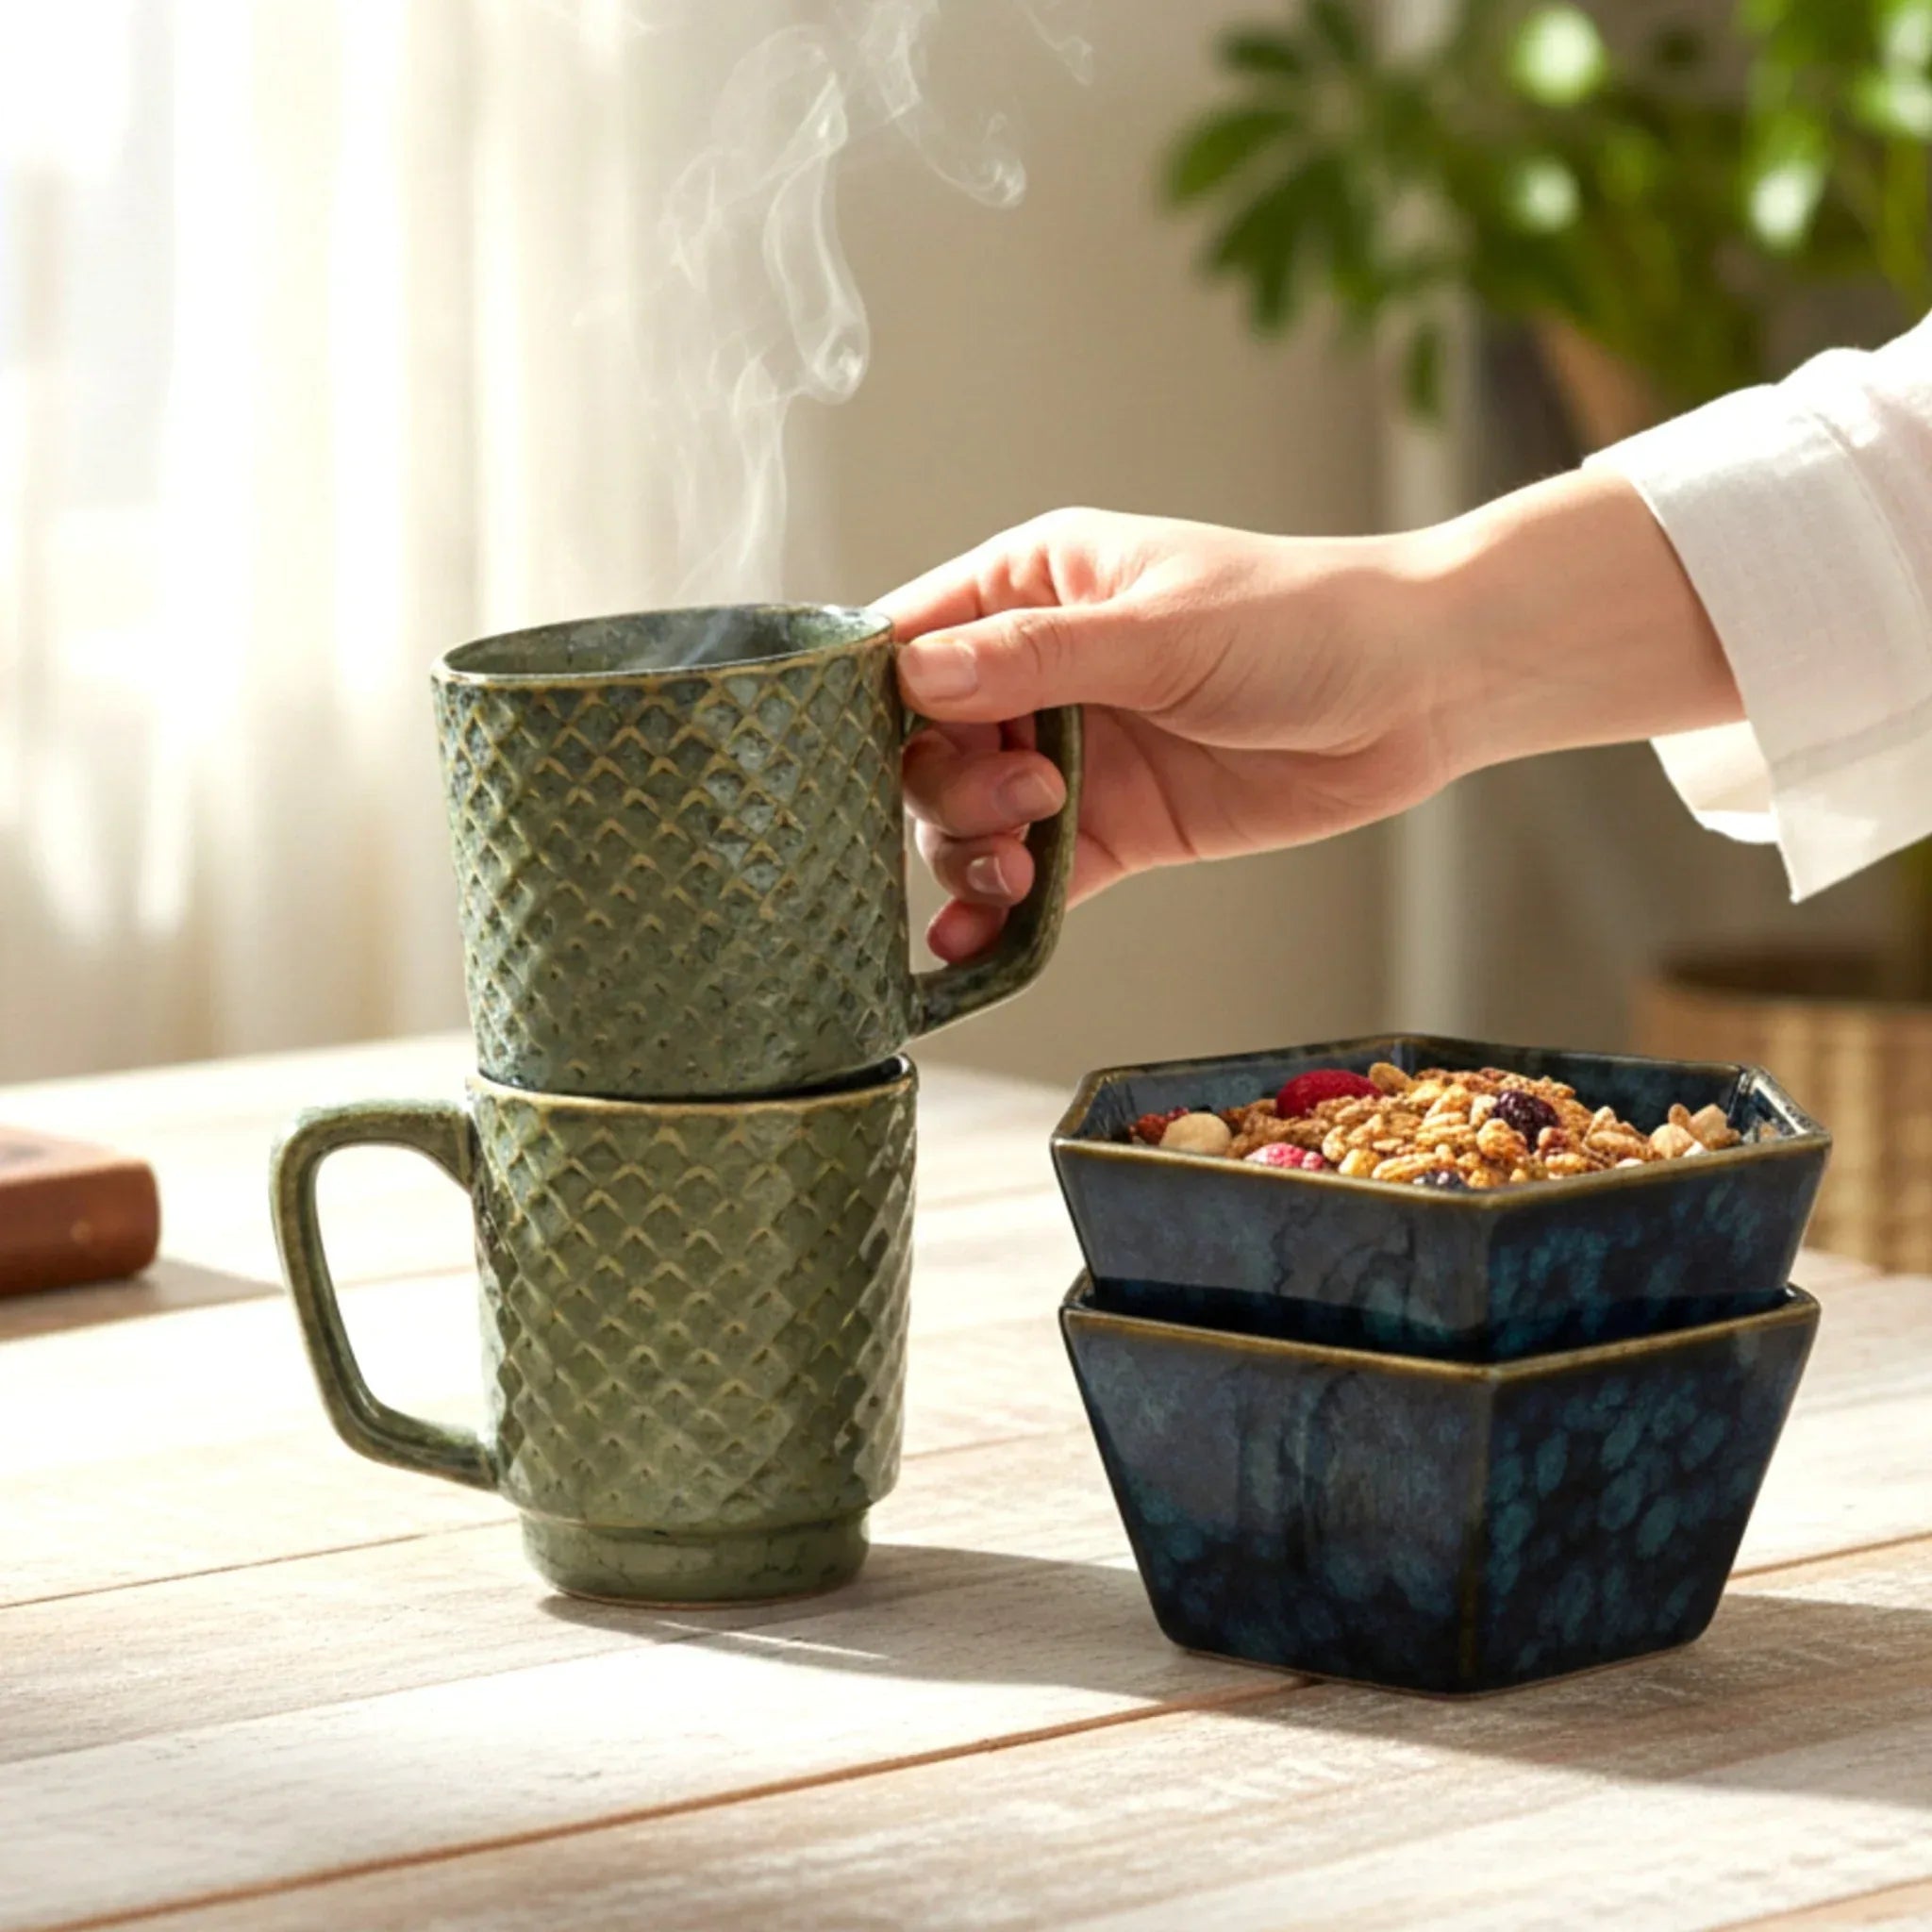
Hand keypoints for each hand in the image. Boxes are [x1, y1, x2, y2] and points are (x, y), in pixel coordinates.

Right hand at [883, 477, 1739, 961]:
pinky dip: (998, 914)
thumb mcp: (1161, 631)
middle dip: (948, 785)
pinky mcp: (1114, 831)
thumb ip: (1035, 659)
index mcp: (1032, 589)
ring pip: (967, 818)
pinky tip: (970, 948)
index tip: (855, 758)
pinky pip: (1031, 878)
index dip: (870, 701)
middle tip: (1027, 797)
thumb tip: (911, 675)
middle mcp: (1037, 673)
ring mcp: (1072, 755)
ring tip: (1026, 866)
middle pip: (922, 745)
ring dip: (972, 852)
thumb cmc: (1301, 622)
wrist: (1421, 691)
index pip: (907, 640)